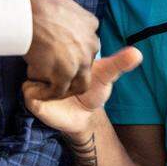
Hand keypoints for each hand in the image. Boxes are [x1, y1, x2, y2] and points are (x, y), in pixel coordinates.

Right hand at [23, 0, 100, 99]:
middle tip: (51, 70)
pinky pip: (58, 91)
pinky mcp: (64, 74)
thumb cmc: (37, 5)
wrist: (27, 13)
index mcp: (91, 24)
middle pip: (86, 64)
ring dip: (64, 87)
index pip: (88, 44)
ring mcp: (79, 61)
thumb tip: (62, 17)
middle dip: (71, 69)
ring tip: (46, 87)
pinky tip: (33, 91)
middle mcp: (91, 44)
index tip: (59, 52)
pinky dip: (46, 94)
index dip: (74, 50)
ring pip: (79, 83)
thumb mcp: (64, 3)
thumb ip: (69, 15)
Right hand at [23, 47, 143, 136]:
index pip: (62, 49)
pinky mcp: (29, 91)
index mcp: (65, 53)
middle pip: (47, 62)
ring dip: (52, 86)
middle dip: (63, 77)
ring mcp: (36, 74)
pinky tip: (46, 95)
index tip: (80, 68)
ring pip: (37, 75)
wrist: (81, 116)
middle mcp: (47, 61)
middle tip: (70, 85)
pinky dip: (40, 94)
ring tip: (59, 88)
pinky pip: (29, 89)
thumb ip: (119, 63)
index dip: (73, 61)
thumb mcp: (107, 75)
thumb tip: (137, 53)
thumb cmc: (95, 91)